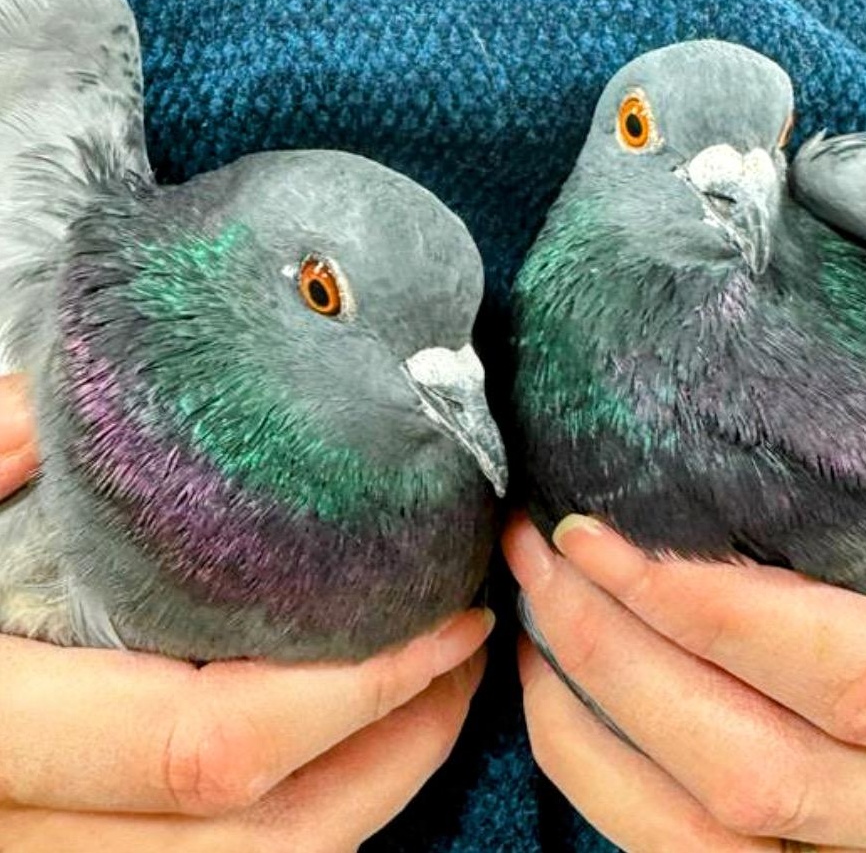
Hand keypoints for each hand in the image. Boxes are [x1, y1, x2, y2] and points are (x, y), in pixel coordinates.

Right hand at [0, 374, 492, 851]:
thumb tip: (47, 408)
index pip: (212, 744)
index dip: (356, 694)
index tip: (450, 622)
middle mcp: (17, 839)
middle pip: (255, 850)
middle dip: (394, 762)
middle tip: (469, 663)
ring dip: (365, 803)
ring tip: (434, 705)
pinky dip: (297, 827)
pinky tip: (342, 750)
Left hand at [504, 512, 865, 852]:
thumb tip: (772, 439)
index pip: (863, 678)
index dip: (711, 610)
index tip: (593, 535)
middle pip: (758, 769)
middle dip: (614, 653)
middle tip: (540, 552)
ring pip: (707, 835)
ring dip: (587, 721)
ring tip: (533, 613)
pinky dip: (598, 778)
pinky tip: (558, 698)